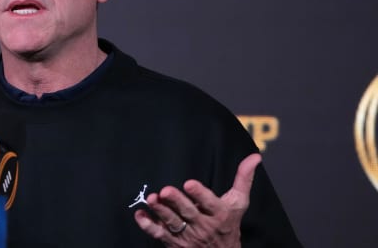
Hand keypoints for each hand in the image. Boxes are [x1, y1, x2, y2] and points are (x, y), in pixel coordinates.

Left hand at [133, 153, 261, 246]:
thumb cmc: (229, 224)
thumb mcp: (239, 203)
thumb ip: (244, 179)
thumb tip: (255, 156)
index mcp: (219, 215)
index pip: (210, 204)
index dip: (200, 194)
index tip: (189, 183)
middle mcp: (203, 226)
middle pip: (189, 213)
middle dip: (176, 202)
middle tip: (165, 191)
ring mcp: (187, 236)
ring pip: (173, 223)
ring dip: (161, 211)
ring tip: (151, 199)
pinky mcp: (173, 242)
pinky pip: (159, 235)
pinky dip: (148, 225)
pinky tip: (140, 215)